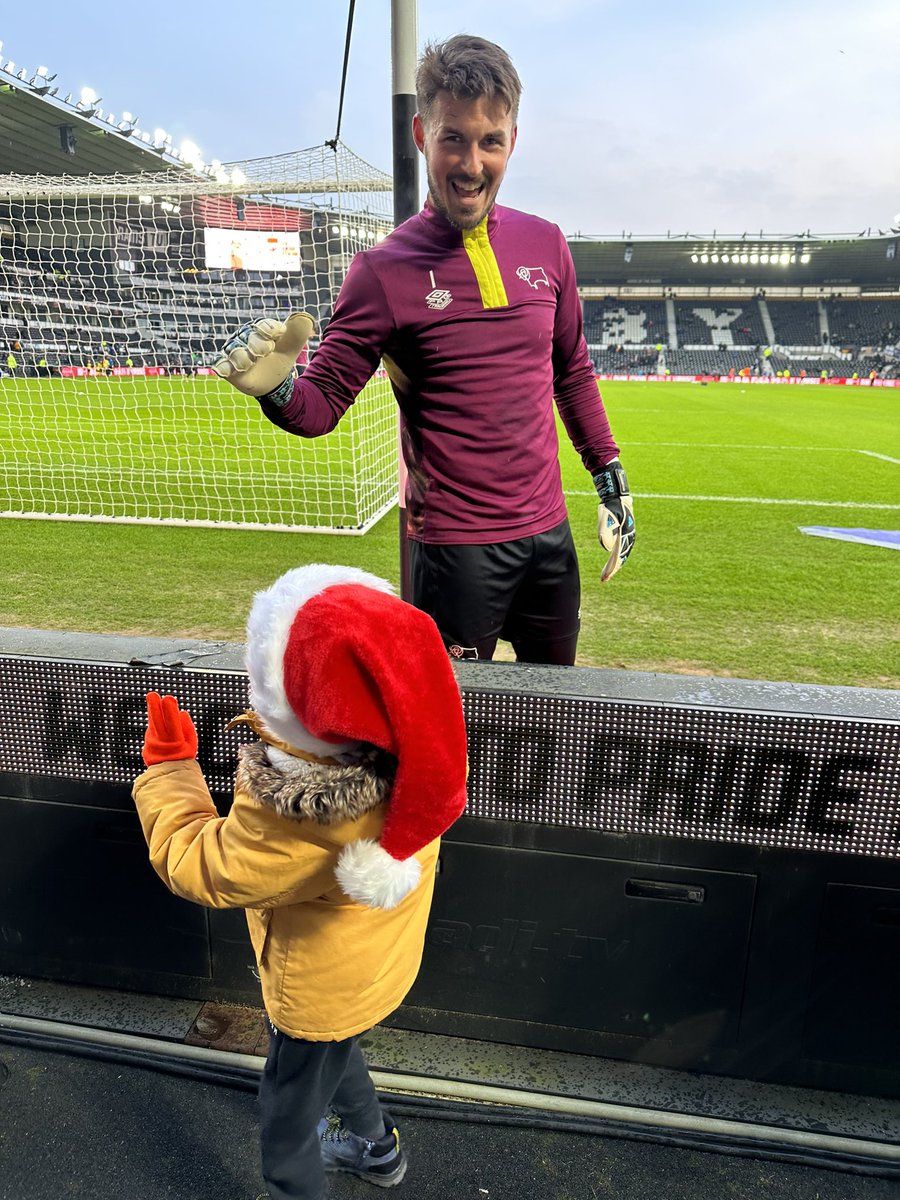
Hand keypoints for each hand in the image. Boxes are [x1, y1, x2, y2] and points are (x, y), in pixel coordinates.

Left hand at [142, 692, 198, 766]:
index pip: (172, 724)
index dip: (170, 711)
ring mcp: (152, 744)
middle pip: (157, 723)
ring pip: (152, 724)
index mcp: (175, 742)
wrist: (170, 774)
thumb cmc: (183, 758)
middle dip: (155, 708)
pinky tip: (154, 711)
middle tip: (152, 695)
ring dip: (152, 710)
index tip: (169, 698)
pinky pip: (151, 729)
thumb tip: (182, 713)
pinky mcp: (147, 744)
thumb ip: (187, 728)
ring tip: (152, 698)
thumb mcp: (191, 744)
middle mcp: (161, 742)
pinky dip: (153, 720)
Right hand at [211, 311, 315, 398]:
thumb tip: (305, 318)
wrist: (274, 380)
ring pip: (234, 350)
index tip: (279, 334)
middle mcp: (245, 337)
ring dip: (242, 357)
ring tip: (248, 364)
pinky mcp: (228, 367)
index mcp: (262, 329)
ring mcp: (235, 352)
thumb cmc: (281, 357)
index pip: (263, 325)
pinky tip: (224, 370)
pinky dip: (222, 367)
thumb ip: (298, 332)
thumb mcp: (292, 345)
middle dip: (257, 344)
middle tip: (264, 352)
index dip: (270, 329)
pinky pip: (221, 364)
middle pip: (247, 336)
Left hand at [593, 458, 634, 582]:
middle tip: (604, 579)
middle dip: (612, 569)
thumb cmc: (610, 505)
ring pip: (621, 553)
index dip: (612, 568)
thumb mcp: (605, 516)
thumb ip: (604, 531)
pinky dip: (615, 555)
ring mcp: (626, 534)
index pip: (618, 557)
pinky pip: (620, 547)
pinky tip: (611, 559)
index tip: (605, 578)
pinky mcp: (623, 532)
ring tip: (608, 572)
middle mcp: (628, 537)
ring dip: (614, 563)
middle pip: (620, 557)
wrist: (616, 494)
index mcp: (624, 535)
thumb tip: (607, 548)